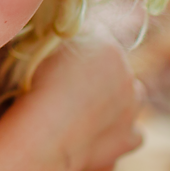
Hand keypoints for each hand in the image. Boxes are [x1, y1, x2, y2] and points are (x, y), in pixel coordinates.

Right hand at [5, 25, 143, 170]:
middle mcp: (126, 73)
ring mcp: (132, 107)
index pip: (98, 36)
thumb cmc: (36, 87)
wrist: (46, 134)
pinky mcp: (130, 138)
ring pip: (132, 96)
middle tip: (72, 85)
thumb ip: (60, 37)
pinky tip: (100, 133)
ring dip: (116, 99)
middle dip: (100, 72)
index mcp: (107, 46)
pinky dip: (119, 131)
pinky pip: (133, 132)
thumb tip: (64, 32)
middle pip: (117, 66)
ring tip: (88, 109)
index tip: (63, 58)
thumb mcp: (40, 48)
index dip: (80, 46)